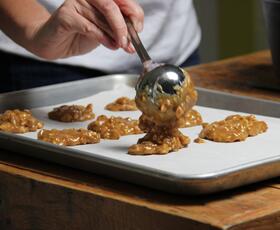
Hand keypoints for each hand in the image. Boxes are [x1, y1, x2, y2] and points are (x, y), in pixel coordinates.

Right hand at [28, 0, 143, 59]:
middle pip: (113, 6)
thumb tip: (135, 34)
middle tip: (129, 43)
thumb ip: (117, 28)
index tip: (138, 31)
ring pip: (102, 17)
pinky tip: (110, 45)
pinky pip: (89, 27)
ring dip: (115, 35)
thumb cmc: (80, 35)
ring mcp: (75, 2)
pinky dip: (102, 38)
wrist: (55, 44)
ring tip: (120, 46)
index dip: (135, 14)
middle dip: (124, 27)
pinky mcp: (66, 15)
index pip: (123, 1)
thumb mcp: (104, 30)